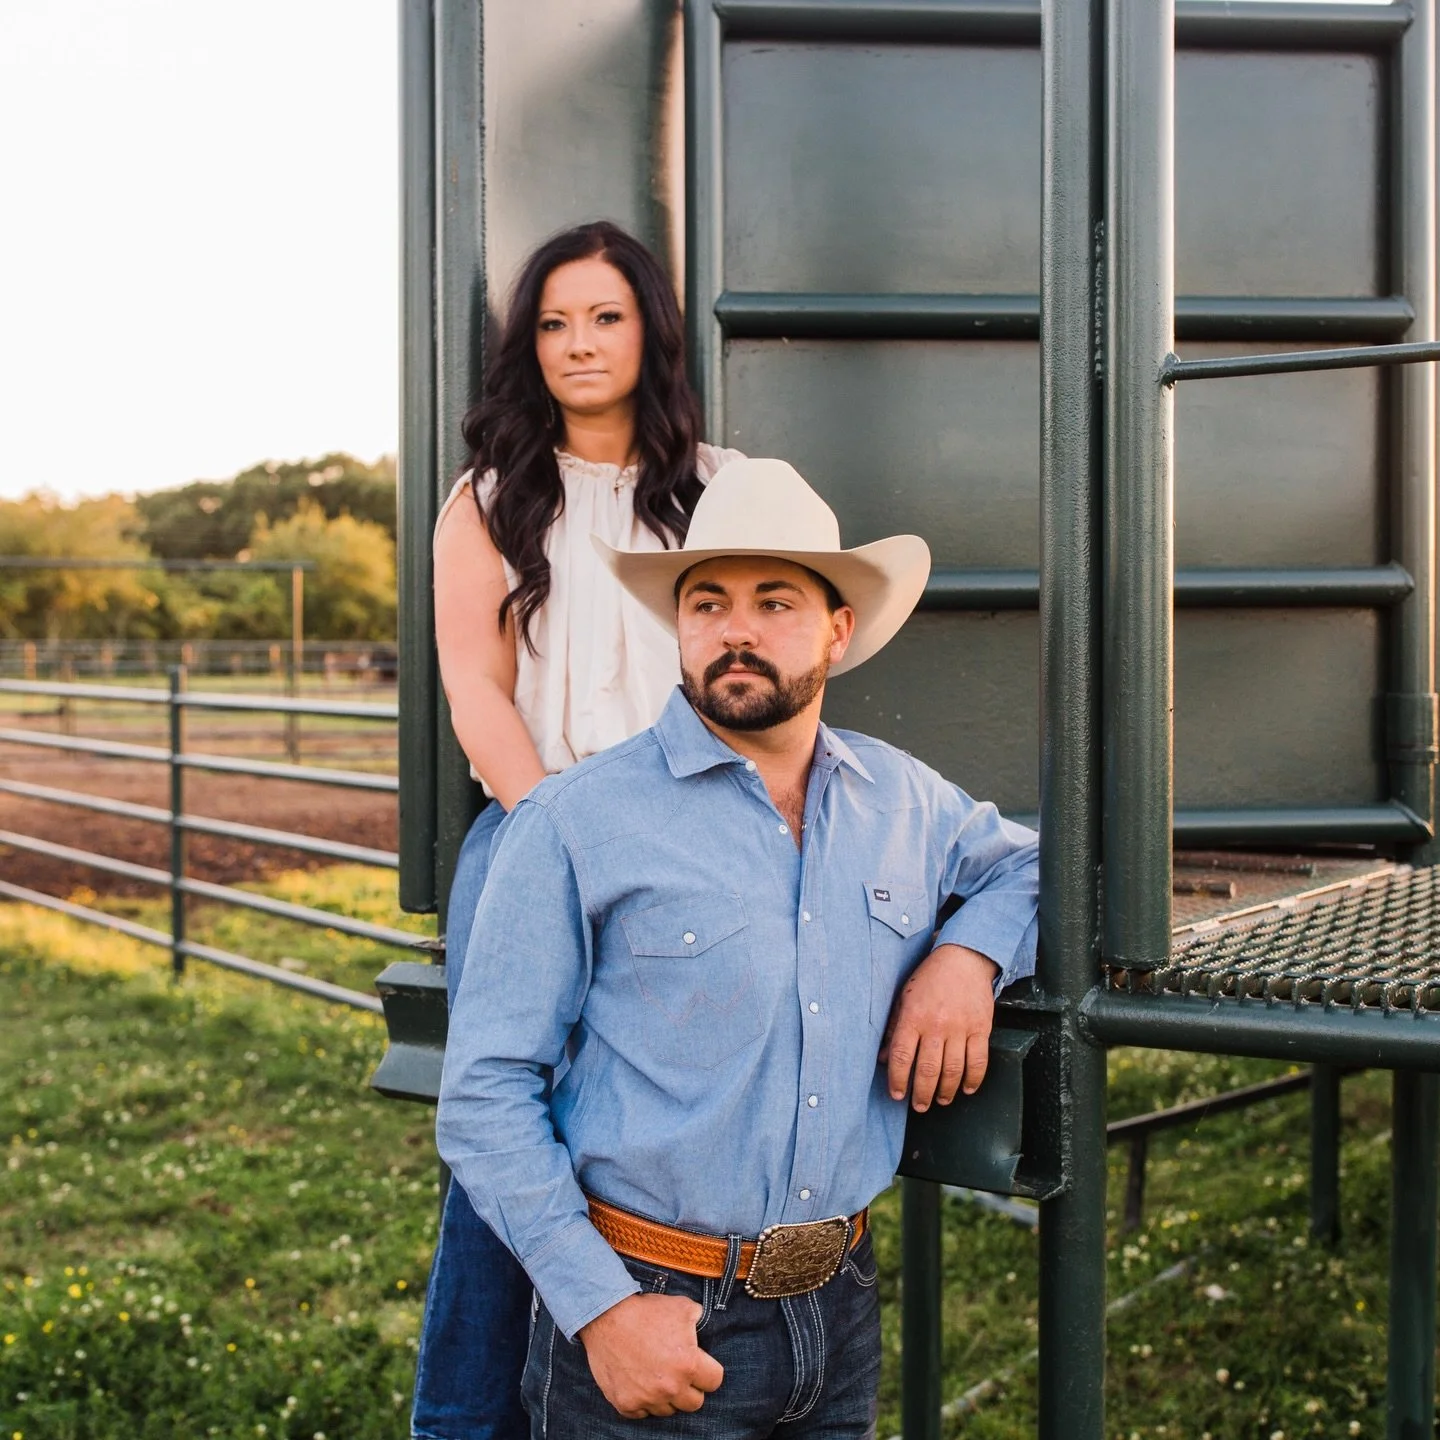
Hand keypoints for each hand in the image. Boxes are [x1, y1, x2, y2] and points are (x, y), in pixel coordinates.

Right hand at [578, 1292, 724, 1417]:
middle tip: (678, 1372)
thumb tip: (702, 1326)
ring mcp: (647, 1398)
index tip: (700, 1366)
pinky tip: (639, 1382)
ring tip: (656, 1374)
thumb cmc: (646, 1311)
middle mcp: (670, 1387)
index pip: (714, 1382)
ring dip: (666, 1396)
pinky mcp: (626, 1404)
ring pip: (668, 1410)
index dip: (709, 1372)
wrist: (607, 1316)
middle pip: (694, 1403)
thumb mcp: (682, 1306)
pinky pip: (642, 1413)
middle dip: (690, 1388)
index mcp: (688, 1364)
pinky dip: (642, 1401)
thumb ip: (698, 1320)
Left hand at [879, 943, 999, 1110]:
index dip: (897, 1079)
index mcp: (913, 1016)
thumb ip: (894, 1028)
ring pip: (953, 1070)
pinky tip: (967, 1089)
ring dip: (946, 1091)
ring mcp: (960, 1028)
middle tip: (919, 1106)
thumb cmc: (929, 978)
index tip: (897, 1094)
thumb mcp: (904, 998)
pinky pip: (978, 1061)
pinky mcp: (981, 1028)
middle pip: (927, 1069)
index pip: (901, 1056)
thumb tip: (883, 1058)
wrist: (963, 958)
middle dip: (921, 1094)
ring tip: (940, 1100)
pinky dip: (973, 1080)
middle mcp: (936, 1025)